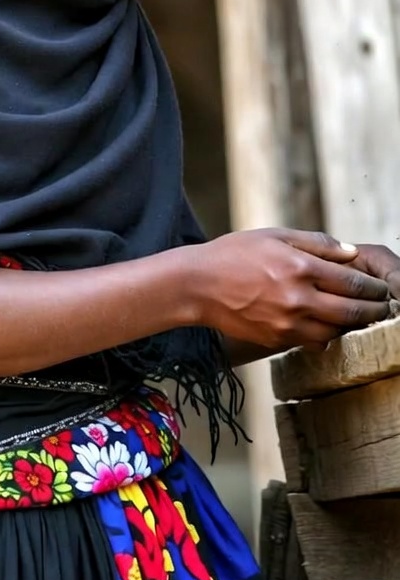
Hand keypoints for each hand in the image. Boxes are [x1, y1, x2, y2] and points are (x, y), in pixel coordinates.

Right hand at [192, 228, 390, 351]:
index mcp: (299, 267)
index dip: (373, 288)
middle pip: (352, 311)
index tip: (382, 288)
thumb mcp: (275, 236)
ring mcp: (287, 323)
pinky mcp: (277, 340)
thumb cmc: (234, 254)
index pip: (352, 282)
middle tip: (384, 307)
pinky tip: (330, 325)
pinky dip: (327, 335)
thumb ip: (316, 243)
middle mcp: (297, 298)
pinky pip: (313, 342)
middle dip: (374, 310)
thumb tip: (351, 253)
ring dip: (352, 326)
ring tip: (361, 317)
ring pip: (336, 331)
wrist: (198, 285)